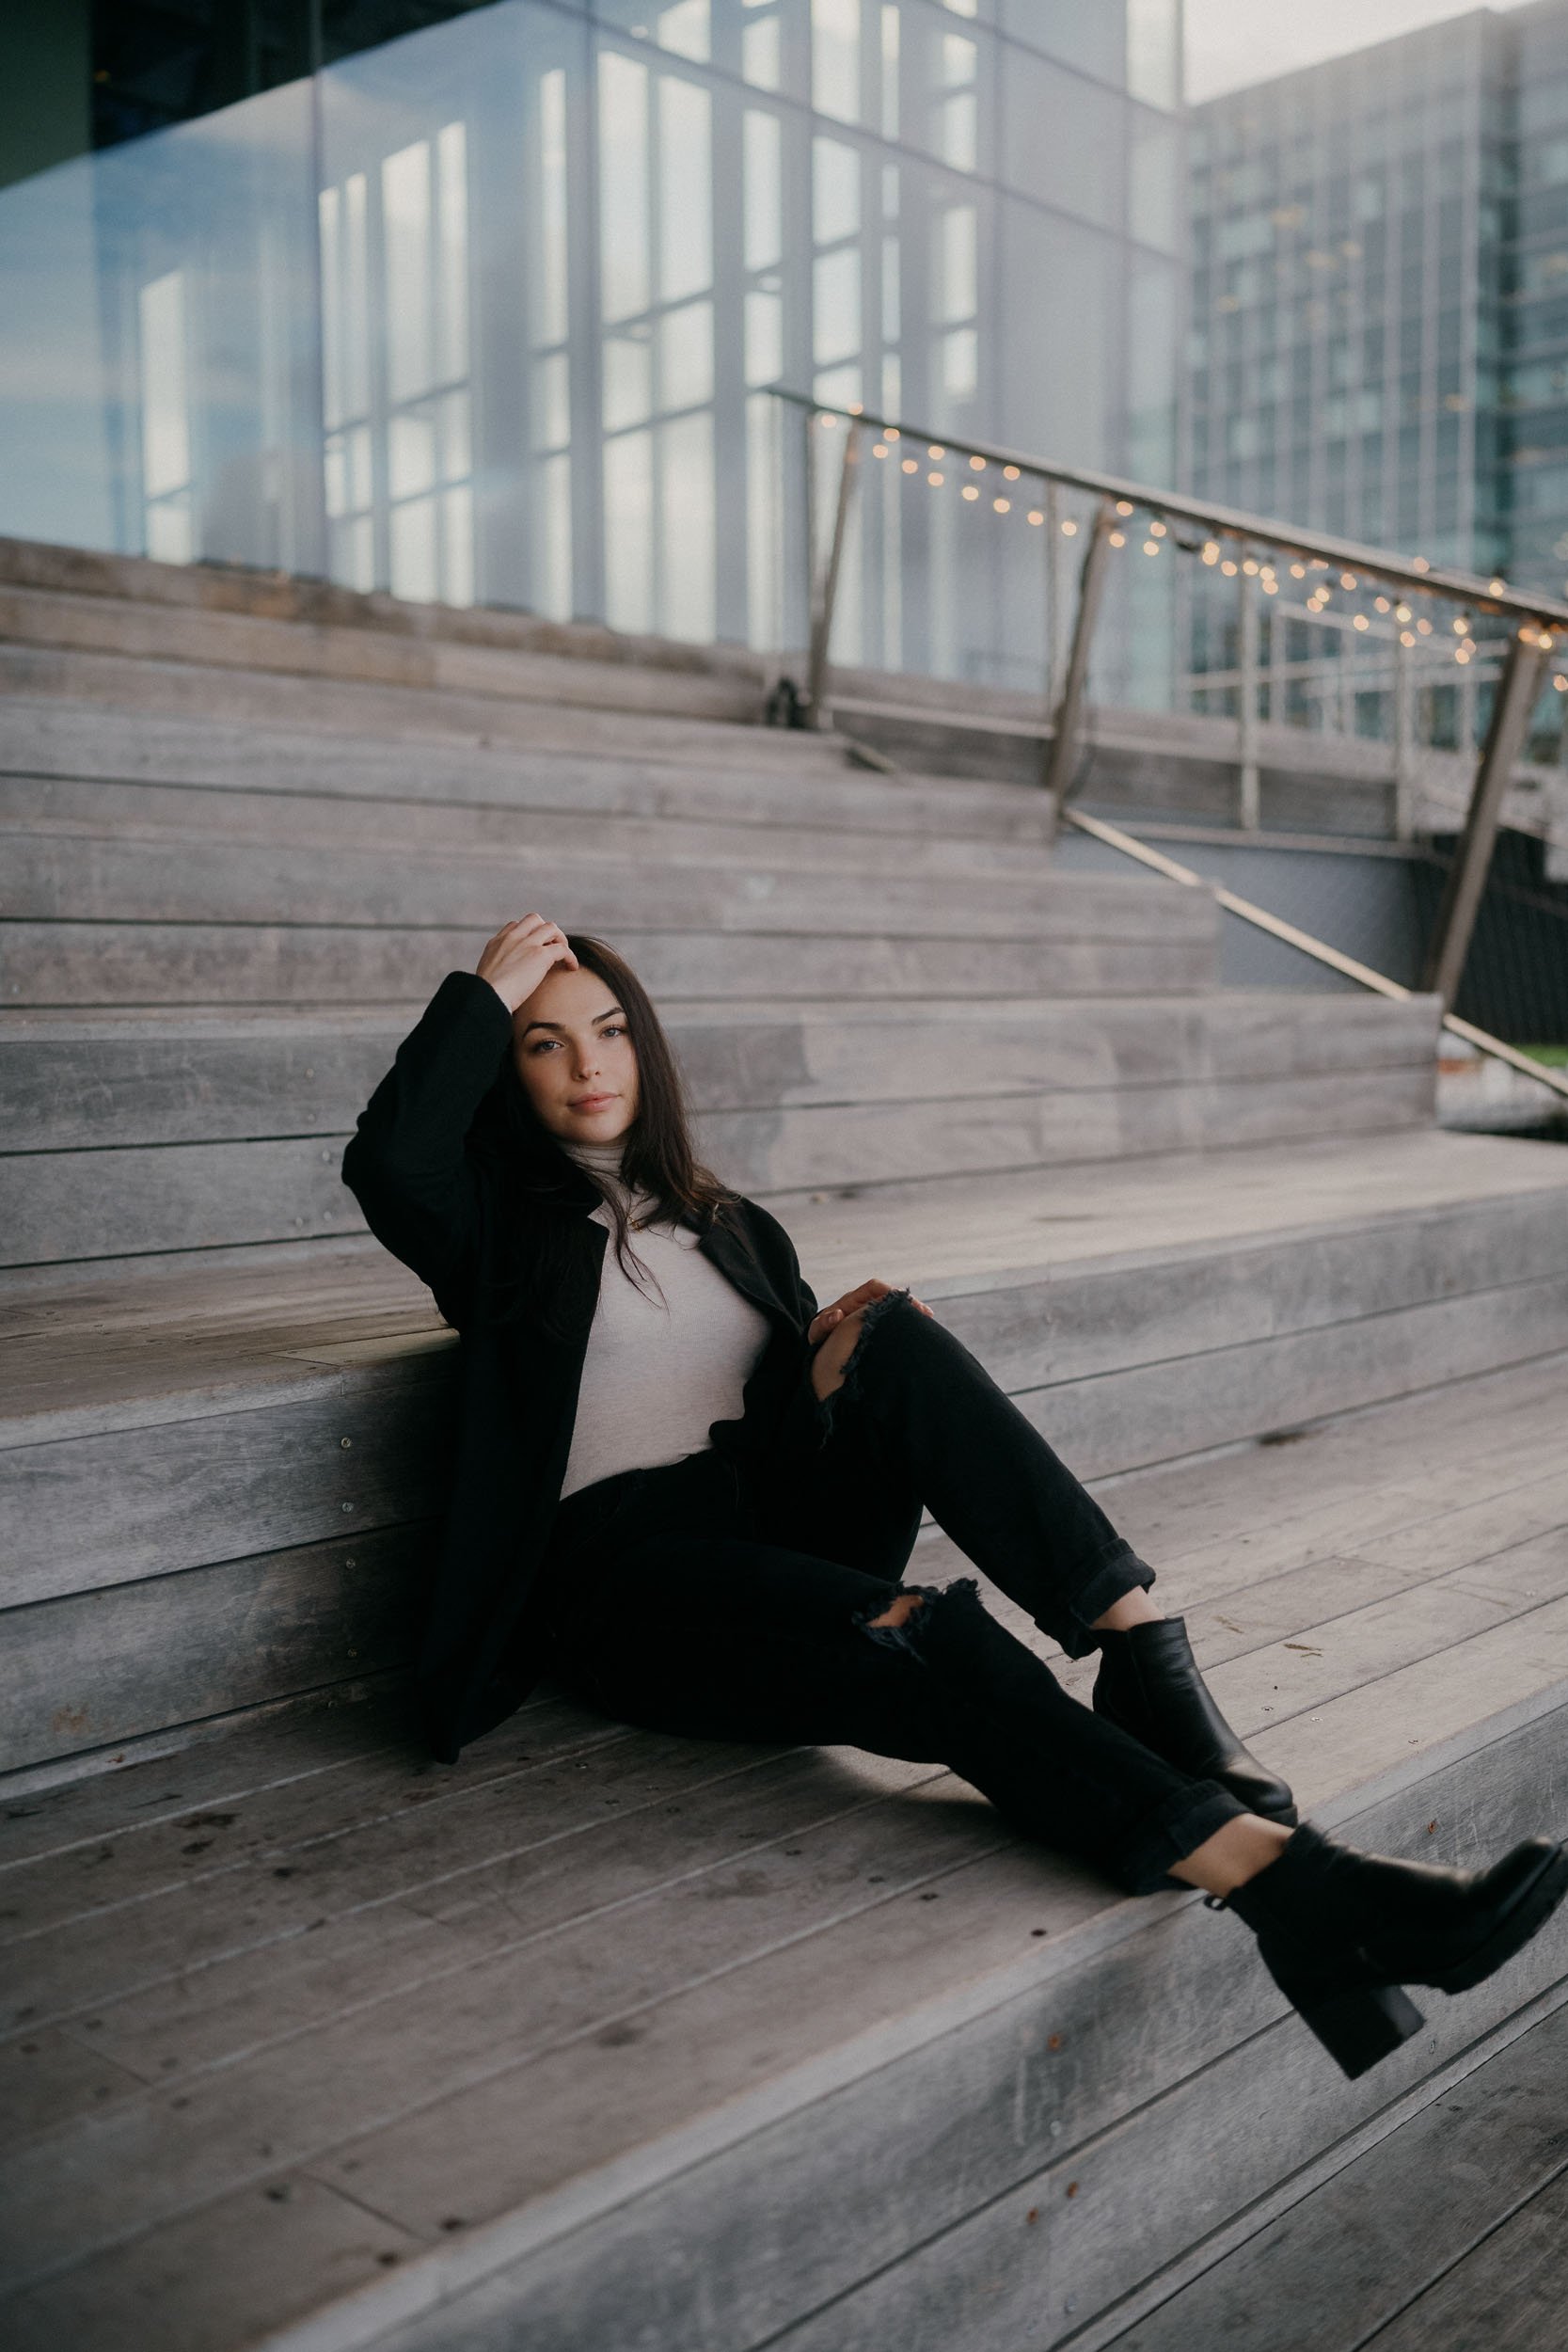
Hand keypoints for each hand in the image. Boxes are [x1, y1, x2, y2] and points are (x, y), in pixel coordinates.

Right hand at [476, 915, 577, 1013]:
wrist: (488, 997)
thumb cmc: (487, 995)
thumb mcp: (487, 975)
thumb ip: (497, 971)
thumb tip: (503, 981)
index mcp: (497, 942)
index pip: (515, 926)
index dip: (528, 934)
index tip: (534, 947)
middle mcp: (512, 938)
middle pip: (534, 919)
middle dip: (545, 931)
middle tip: (551, 948)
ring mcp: (527, 944)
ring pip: (551, 928)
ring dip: (560, 939)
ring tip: (563, 956)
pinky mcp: (540, 955)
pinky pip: (563, 949)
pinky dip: (570, 957)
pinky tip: (571, 967)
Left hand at [808, 1278, 933, 1401]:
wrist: (820, 1345)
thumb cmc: (820, 1335)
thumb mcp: (818, 1331)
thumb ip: (823, 1323)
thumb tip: (836, 1315)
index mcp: (852, 1299)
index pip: (875, 1287)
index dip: (889, 1292)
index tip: (902, 1302)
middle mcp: (865, 1302)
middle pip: (891, 1296)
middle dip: (908, 1303)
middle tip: (925, 1314)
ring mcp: (873, 1313)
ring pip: (895, 1308)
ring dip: (911, 1312)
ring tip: (928, 1321)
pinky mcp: (879, 1324)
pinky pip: (895, 1320)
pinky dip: (907, 1323)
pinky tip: (921, 1332)